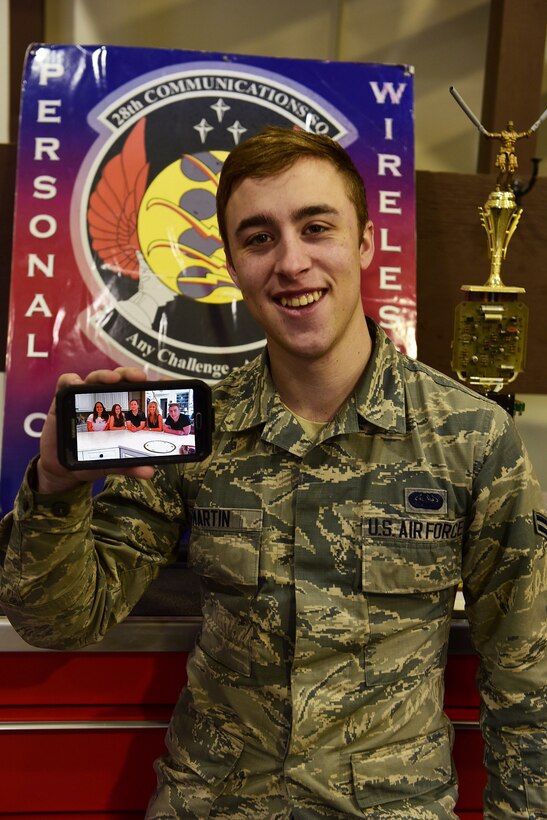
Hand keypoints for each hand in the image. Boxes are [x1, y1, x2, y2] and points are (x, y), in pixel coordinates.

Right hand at [37, 367, 154, 493]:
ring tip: (113, 379)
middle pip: (117, 379)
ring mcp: (83, 398)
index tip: (162, 382)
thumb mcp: (112, 462)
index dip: (148, 384)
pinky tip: (77, 383)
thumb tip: (149, 472)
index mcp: (118, 411)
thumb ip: (129, 465)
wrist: (63, 467)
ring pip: (95, 378)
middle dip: (129, 375)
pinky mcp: (62, 400)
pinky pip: (66, 383)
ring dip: (105, 375)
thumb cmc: (90, 457)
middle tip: (140, 378)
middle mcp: (102, 400)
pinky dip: (72, 380)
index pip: (135, 390)